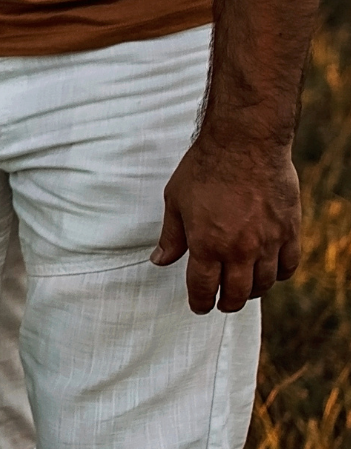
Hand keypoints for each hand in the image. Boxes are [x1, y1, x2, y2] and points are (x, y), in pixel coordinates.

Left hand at [150, 127, 301, 313]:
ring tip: (243, 288)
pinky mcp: (289, 230)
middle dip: (225, 303)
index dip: (199, 302)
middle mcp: (238, 250)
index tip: (199, 305)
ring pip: (263, 285)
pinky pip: (288, 266)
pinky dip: (279, 275)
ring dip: (251, 292)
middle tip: (220, 302)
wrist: (245, 143)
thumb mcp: (176, 201)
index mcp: (206, 244)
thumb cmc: (206, 168)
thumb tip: (159, 260)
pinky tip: (270, 272)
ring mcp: (267, 242)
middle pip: (235, 294)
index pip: (203, 289)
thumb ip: (171, 236)